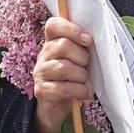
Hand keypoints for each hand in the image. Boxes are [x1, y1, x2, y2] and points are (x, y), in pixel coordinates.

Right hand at [32, 17, 92, 132]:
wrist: (57, 107)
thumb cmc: (72, 79)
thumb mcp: (78, 60)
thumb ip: (82, 48)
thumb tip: (94, 40)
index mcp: (52, 42)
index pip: (53, 25)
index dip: (71, 29)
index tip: (88, 40)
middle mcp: (43, 55)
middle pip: (63, 45)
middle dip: (82, 57)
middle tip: (86, 66)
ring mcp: (40, 72)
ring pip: (63, 67)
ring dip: (81, 76)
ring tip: (84, 81)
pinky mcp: (41, 90)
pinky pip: (63, 88)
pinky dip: (79, 91)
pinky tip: (83, 93)